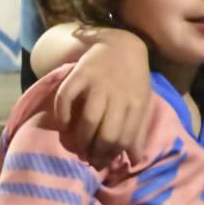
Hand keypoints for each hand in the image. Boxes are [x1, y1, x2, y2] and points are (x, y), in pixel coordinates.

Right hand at [52, 35, 155, 165]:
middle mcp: (118, 94)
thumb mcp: (141, 102)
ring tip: (78, 147)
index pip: (125, 138)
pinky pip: (66, 97)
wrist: (123, 43)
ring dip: (81, 139)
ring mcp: (98, 83)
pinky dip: (62, 115)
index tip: (102, 161)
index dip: (112, 155)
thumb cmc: (132, 79)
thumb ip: (138, 130)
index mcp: (136, 103)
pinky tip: (63, 125)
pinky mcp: (80, 73)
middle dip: (96, 152)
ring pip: (89, 119)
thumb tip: (135, 159)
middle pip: (107, 133)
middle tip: (89, 157)